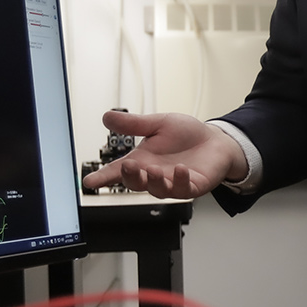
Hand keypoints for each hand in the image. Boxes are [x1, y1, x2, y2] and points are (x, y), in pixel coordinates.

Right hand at [83, 111, 246, 199]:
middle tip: (128, 167)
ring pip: (158, 189)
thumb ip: (134, 124)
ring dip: (154, 181)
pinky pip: (183, 189)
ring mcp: (173, 182)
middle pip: (136, 183)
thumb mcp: (158, 124)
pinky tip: (180, 169)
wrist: (215, 140)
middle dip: (130, 177)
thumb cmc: (186, 134)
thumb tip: (107, 117)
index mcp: (143, 161)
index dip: (103, 177)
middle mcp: (155, 174)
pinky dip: (180, 180)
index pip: (119, 171)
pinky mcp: (192, 186)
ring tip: (154, 169)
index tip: (90, 182)